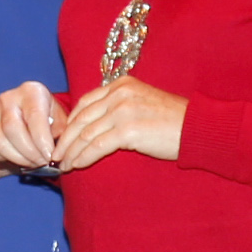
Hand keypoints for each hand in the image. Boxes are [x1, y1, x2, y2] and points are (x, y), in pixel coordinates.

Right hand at [0, 81, 63, 171]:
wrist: (27, 116)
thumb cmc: (48, 117)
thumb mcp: (60, 119)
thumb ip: (60, 132)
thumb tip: (57, 150)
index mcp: (31, 91)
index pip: (34, 116)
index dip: (42, 140)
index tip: (50, 156)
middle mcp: (9, 98)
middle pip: (12, 128)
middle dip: (29, 152)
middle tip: (42, 162)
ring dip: (17, 158)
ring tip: (33, 163)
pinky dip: (6, 158)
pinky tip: (20, 159)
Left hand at [55, 75, 185, 171]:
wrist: (197, 128)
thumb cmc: (172, 121)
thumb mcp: (142, 103)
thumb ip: (119, 107)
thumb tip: (95, 127)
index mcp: (121, 84)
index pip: (85, 103)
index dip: (70, 123)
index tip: (62, 138)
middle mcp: (119, 93)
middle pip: (81, 118)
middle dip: (65, 139)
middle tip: (54, 155)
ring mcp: (123, 110)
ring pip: (85, 134)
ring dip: (71, 152)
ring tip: (63, 165)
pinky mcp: (128, 129)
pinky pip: (96, 146)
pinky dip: (83, 157)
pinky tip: (76, 166)